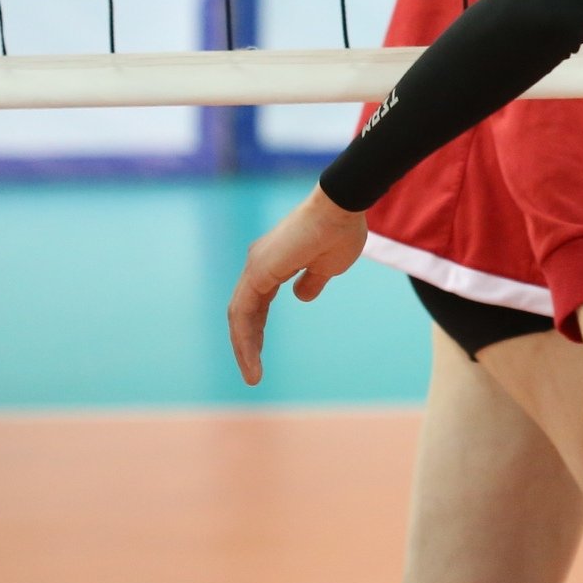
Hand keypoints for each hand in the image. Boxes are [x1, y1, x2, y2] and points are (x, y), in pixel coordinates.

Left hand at [228, 187, 367, 383]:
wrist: (341, 207)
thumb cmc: (340, 232)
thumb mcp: (328, 267)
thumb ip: (312, 283)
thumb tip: (302, 297)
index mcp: (272, 264)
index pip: (257, 305)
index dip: (257, 332)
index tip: (260, 355)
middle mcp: (258, 264)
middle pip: (244, 313)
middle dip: (248, 344)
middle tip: (253, 372)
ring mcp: (255, 266)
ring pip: (240, 315)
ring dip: (245, 347)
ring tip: (252, 375)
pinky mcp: (258, 270)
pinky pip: (243, 312)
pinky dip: (245, 337)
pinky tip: (251, 357)